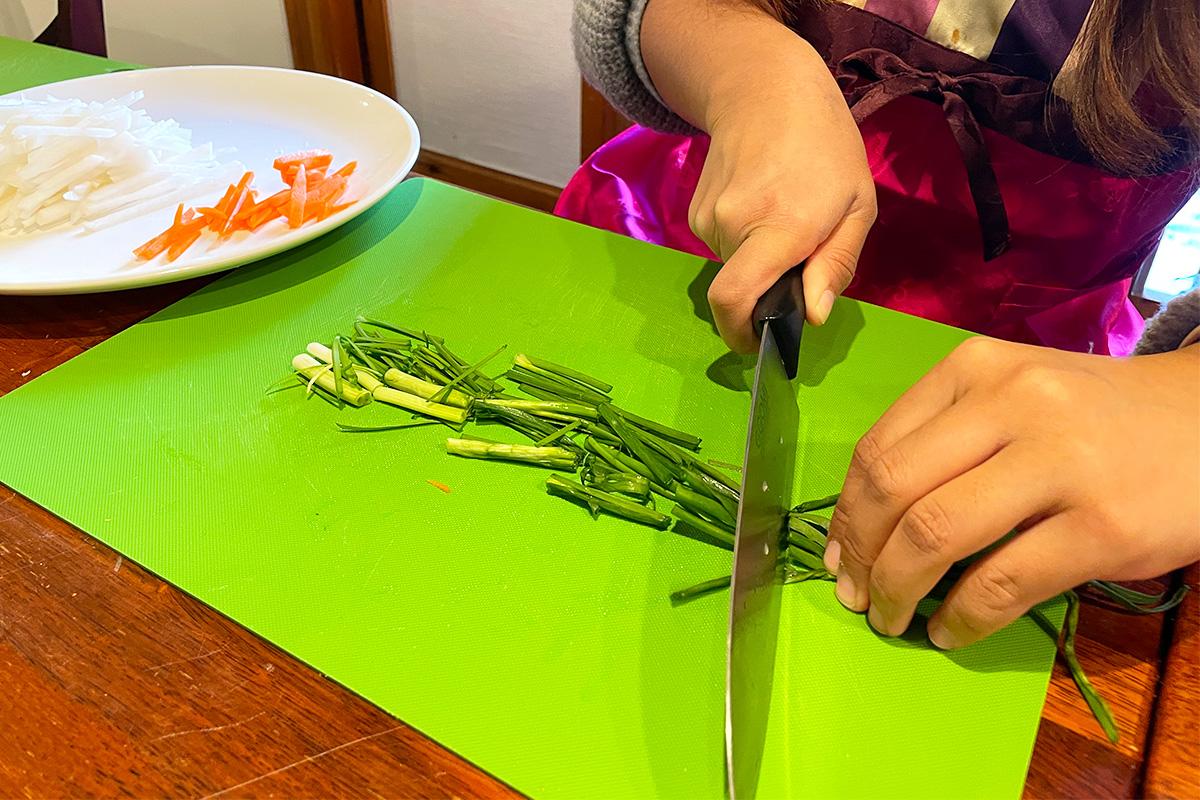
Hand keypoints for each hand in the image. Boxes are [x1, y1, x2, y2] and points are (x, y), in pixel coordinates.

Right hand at [694, 43, 875, 352]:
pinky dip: (743, 242)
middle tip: (800, 255)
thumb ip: (836, 265)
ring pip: (734, 267)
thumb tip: (811, 316)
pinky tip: (762, 204)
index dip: (739, 335)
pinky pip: (723, 247)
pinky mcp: (695, 214)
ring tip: (784, 216)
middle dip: (769, 289)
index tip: (755, 347)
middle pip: (744, 289)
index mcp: (780, 228)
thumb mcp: (857, 205)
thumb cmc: (826, 147)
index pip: (735, 298)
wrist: (766, 92)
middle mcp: (734, 226)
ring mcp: (707, 220)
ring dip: (759, 259)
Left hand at [823, 338, 1199, 648]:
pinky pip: (1002, 583)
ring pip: (936, 534)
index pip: (878, 447)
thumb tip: (869, 523)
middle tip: (854, 595)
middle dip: (860, 554)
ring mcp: (1059, 462)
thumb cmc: (1098, 416)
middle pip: (893, 489)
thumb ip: (945, 436)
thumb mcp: (1015, 395)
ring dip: (897, 590)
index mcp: (975, 369)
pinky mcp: (1102, 526)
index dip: (845, 513)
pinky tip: (950, 631)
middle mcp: (1010, 404)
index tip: (838, 555)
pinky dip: (962, 617)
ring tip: (890, 618)